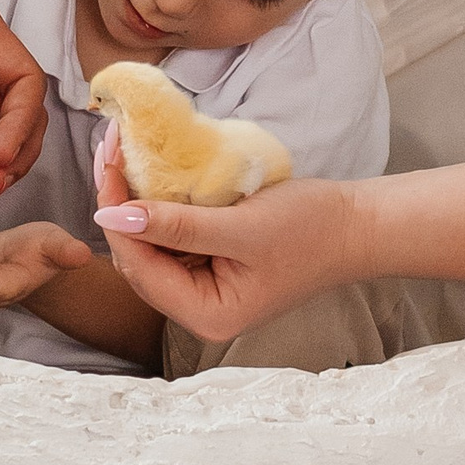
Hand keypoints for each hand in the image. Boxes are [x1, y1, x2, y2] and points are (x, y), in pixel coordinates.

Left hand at [91, 126, 366, 342]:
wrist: (358, 226)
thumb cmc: (310, 229)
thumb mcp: (241, 226)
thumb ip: (176, 225)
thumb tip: (109, 215)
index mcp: (206, 315)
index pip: (139, 265)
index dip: (116, 214)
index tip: (106, 161)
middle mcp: (200, 311)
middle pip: (138, 259)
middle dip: (120, 205)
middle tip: (109, 149)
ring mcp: (206, 290)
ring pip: (151, 246)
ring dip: (135, 202)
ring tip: (122, 154)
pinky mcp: (213, 267)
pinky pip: (173, 238)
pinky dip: (159, 207)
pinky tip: (149, 175)